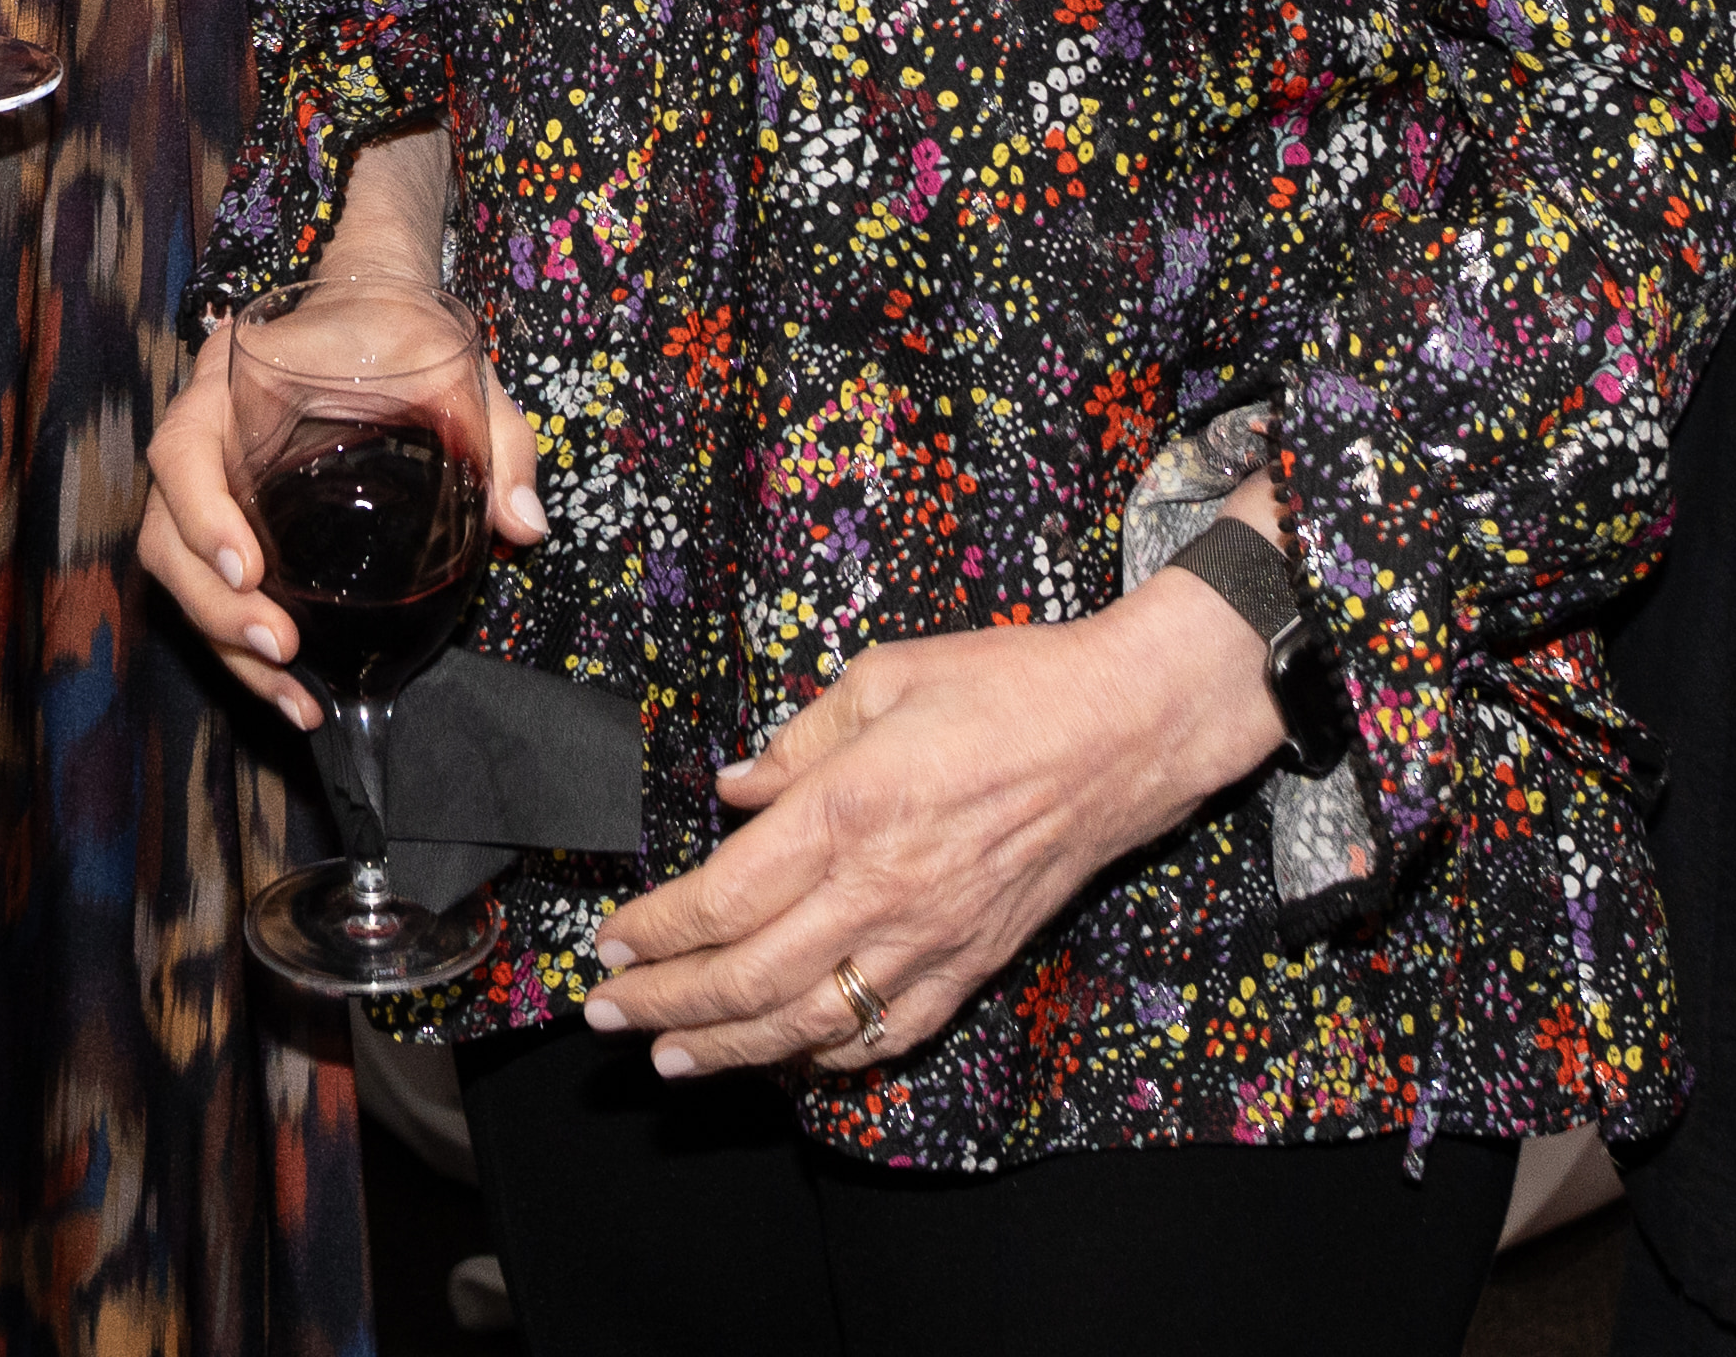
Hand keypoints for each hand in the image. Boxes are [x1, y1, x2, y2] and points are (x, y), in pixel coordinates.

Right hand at [139, 282, 544, 730]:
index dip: (200, 513)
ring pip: (179, 573)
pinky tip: (293, 691)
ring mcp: (212, 485)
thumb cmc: (402, 330)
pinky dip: (241, 647)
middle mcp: (206, 437)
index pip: (183, 450)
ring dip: (223, 641)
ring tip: (293, 694)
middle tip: (280, 647)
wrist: (372, 307)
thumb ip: (497, 440)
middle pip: (165, 533)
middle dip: (214, 605)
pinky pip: (212, 588)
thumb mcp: (454, 367)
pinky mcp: (232, 522)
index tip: (249, 566)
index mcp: (234, 383)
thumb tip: (524, 526)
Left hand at [575, 584, 1278, 1076]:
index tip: (610, 944)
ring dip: (729, 1048)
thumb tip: (733, 788)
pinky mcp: (973, 963)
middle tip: (606, 1015)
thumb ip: (798, 742)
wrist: (1128, 729)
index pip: (726, 899)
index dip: (658, 932)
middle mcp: (883, 890)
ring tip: (670, 1058)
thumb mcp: (883, 676)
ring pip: (809, 1022)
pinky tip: (789, 1058)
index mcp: (849, 811)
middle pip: (749, 977)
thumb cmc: (1009, 687)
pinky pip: (888, 1033)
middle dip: (666, 1004)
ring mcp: (931, 939)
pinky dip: (829, 1056)